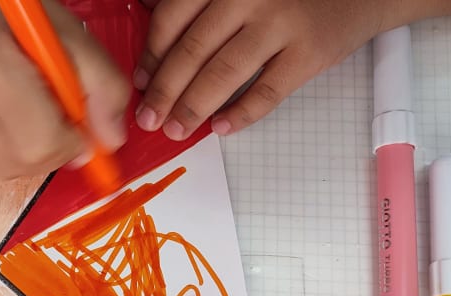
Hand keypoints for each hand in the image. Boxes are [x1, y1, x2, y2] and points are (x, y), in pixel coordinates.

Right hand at [0, 0, 129, 180]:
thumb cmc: (15, 17)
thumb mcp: (72, 35)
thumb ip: (104, 86)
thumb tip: (110, 141)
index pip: (43, 144)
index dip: (72, 140)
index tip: (77, 120)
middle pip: (26, 163)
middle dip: (55, 149)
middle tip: (56, 114)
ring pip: (8, 172)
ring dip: (32, 154)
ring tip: (30, 115)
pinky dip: (8, 157)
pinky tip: (9, 125)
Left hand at [134, 0, 397, 138]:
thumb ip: (203, 5)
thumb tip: (155, 37)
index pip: (173, 17)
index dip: (152, 55)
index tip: (140, 82)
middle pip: (193, 49)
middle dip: (165, 90)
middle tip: (149, 117)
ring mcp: (282, 23)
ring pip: (224, 73)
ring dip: (193, 107)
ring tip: (176, 128)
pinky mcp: (310, 52)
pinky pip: (267, 91)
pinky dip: (241, 113)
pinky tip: (220, 127)